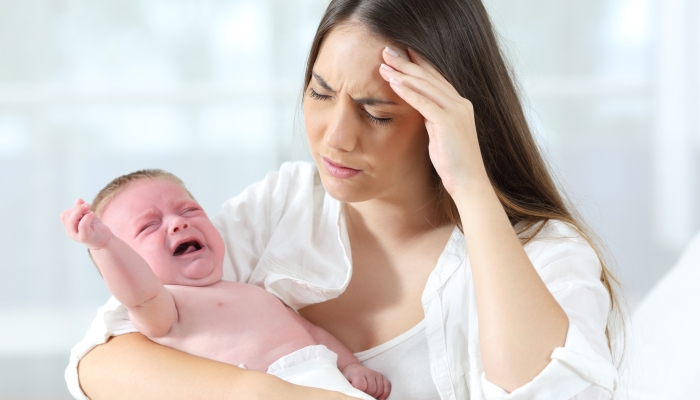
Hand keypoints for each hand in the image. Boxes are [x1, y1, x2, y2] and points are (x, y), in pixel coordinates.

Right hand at [60, 198, 112, 249]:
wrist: (104, 240)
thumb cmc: (95, 228)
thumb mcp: (87, 216)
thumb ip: (82, 209)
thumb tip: (79, 200)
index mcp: (69, 226)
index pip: (65, 215)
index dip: (73, 208)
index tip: (83, 206)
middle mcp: (70, 232)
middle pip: (66, 216)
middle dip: (76, 208)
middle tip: (87, 205)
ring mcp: (76, 235)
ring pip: (71, 221)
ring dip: (79, 210)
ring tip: (88, 207)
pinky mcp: (84, 237)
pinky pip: (82, 225)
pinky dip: (86, 217)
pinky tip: (92, 214)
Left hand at [341, 363, 390, 399]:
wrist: (352, 369)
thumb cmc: (349, 378)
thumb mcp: (346, 384)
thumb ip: (351, 390)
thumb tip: (357, 396)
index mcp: (357, 374)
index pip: (362, 386)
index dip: (361, 393)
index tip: (357, 394)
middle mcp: (368, 372)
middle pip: (372, 389)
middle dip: (368, 395)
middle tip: (363, 394)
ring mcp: (376, 374)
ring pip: (379, 389)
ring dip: (375, 395)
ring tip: (368, 394)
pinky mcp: (381, 376)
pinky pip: (387, 385)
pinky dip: (385, 393)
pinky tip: (381, 398)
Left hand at [378, 46, 489, 198]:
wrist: (468, 182)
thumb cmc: (453, 163)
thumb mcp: (441, 135)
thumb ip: (433, 119)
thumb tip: (420, 111)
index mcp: (460, 105)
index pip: (436, 78)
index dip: (418, 64)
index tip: (402, 53)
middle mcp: (460, 103)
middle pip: (429, 77)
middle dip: (407, 63)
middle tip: (387, 51)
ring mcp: (456, 111)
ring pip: (425, 86)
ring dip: (403, 73)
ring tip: (384, 64)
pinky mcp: (448, 122)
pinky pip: (424, 102)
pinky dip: (408, 91)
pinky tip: (393, 83)